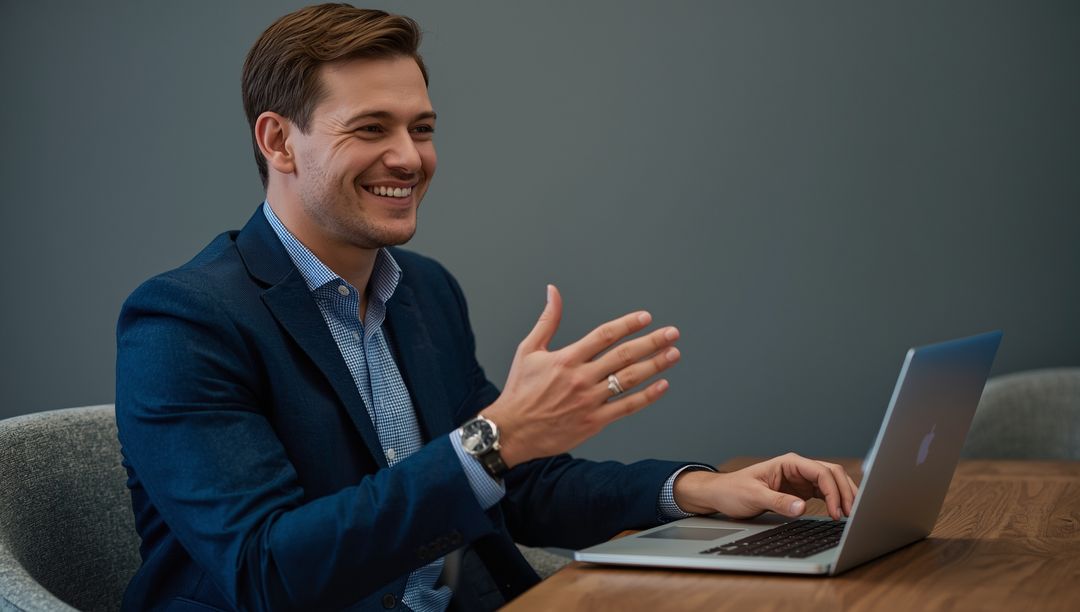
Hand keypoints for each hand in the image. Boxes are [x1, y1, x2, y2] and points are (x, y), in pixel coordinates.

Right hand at [481, 285, 680, 467]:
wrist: (512, 431)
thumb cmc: (520, 390)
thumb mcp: (528, 350)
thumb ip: (547, 320)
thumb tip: (553, 291)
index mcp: (566, 359)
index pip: (604, 335)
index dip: (628, 324)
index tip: (646, 318)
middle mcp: (580, 378)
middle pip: (624, 355)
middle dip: (652, 342)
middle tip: (671, 333)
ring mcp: (589, 401)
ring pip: (629, 379)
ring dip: (655, 365)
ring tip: (673, 354)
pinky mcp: (593, 422)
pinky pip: (626, 407)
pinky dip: (647, 396)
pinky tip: (662, 385)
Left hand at [673, 453, 858, 520]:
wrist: (722, 494)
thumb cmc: (734, 491)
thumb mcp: (754, 497)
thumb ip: (778, 502)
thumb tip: (801, 508)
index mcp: (789, 463)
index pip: (820, 472)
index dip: (833, 491)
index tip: (836, 511)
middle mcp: (798, 468)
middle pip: (832, 474)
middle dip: (845, 492)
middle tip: (852, 514)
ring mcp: (801, 479)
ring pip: (832, 483)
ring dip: (844, 496)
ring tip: (851, 515)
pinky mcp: (801, 491)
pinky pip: (825, 493)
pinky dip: (835, 501)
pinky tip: (840, 513)